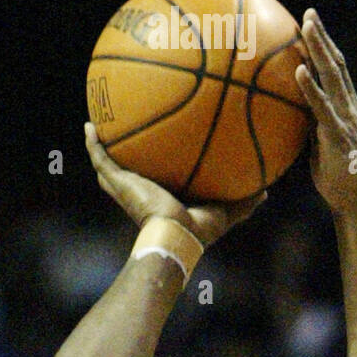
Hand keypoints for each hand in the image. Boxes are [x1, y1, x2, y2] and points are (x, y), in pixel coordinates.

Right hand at [84, 123, 266, 248]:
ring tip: (97, 121)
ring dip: (101, 145)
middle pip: (128, 170)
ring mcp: (126, 188)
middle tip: (123, 129)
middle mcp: (141, 192)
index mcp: (163, 197)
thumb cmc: (199, 230)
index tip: (160, 144)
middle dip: (124, 152)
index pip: (157, 177)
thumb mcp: (228, 209)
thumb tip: (267, 191)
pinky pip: (101, 159)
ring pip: (108, 164)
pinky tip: (90, 124)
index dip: (156, 163)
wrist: (175, 236)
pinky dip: (93, 143)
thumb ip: (245, 199)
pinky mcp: (118, 184)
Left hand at [295, 9, 356, 214]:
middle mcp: (349, 103)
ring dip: (319, 50)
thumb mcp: (318, 140)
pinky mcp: (337, 131)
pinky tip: (298, 71)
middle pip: (336, 62)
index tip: (310, 24)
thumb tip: (287, 110)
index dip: (324, 45)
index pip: (335, 68)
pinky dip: (310, 87)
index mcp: (346, 104)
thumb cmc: (332, 171)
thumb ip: (309, 121)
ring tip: (306, 29)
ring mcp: (345, 115)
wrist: (352, 195)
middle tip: (309, 13)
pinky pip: (321, 105)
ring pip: (332, 75)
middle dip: (322, 37)